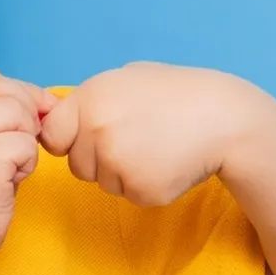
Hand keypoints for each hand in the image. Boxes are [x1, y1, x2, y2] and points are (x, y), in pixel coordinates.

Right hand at [0, 74, 56, 254]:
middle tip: (24, 143)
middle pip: (5, 92)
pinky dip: (28, 163)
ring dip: (26, 141)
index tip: (35, 110)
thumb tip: (41, 100)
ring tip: (10, 167)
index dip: (17, 91)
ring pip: (19, 115)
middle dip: (28, 113)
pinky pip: (26, 145)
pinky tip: (11, 181)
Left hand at [38, 63, 265, 206]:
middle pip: (77, 165)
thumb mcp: (130, 78)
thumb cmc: (178, 94)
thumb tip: (57, 117)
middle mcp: (98, 130)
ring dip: (123, 174)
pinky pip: (129, 196)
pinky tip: (168, 163)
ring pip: (103, 183)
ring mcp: (118, 162)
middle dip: (99, 159)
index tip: (89, 138)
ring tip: (156, 148)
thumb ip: (92, 99)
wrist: (224, 118)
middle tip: (137, 139)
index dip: (68, 140)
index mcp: (91, 98)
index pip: (51, 135)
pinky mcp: (140, 190)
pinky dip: (146, 186)